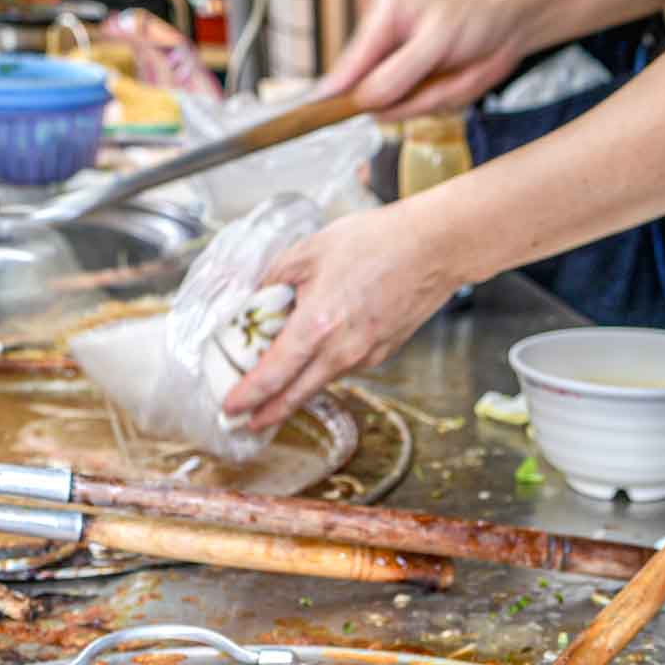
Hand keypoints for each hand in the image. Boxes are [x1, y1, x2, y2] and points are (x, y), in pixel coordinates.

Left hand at [221, 203, 462, 429]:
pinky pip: (345, 366)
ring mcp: (365, 357)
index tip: (230, 408)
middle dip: (268, 413)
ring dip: (297, 388)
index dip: (247, 396)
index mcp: (316, 326)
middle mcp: (341, 351)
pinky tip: (320, 351)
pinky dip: (326, 365)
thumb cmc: (376, 242)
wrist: (434, 249)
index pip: (272, 374)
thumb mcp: (309, 251)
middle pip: (296, 395)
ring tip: (276, 387)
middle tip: (247, 423)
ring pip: (322, 381)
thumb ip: (274, 280)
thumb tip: (253, 302)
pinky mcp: (383, 354)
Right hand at [321, 0, 528, 121]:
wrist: (510, 25)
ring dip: (422, 102)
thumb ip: (398, 74)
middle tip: (435, 83)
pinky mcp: (413, 81)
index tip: (314, 116)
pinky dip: (432, 104)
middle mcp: (383, 37)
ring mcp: (397, 62)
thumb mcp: (437, 43)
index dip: (333, 92)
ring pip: (393, 107)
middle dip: (403, 98)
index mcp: (383, 13)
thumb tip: (364, 102)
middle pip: (369, 91)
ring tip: (448, 78)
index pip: (349, 63)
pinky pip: (413, 109)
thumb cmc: (476, 20)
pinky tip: (448, 83)